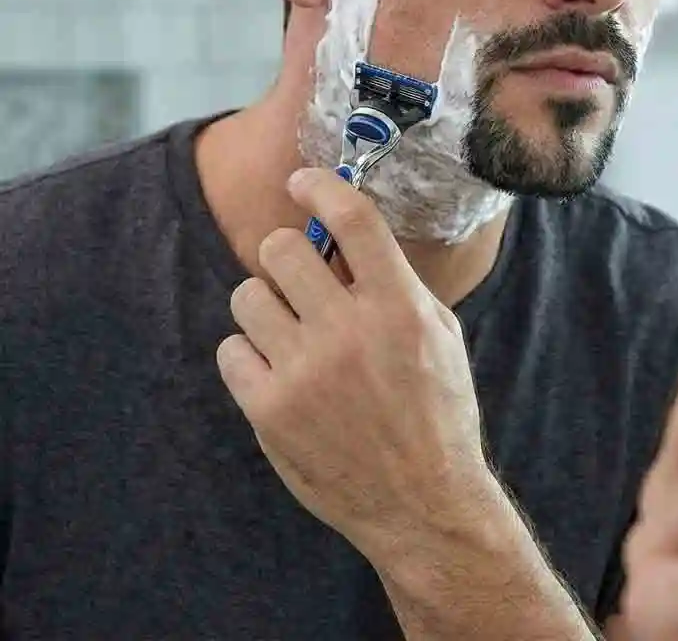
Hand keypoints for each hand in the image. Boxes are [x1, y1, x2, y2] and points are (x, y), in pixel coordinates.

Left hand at [216, 167, 495, 567]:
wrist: (422, 502)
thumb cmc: (438, 412)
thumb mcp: (441, 336)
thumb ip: (397, 285)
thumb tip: (349, 242)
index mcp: (399, 307)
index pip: (352, 219)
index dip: (321, 187)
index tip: (303, 182)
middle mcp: (348, 331)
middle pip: (280, 248)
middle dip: (287, 255)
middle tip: (300, 276)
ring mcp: (304, 372)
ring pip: (248, 295)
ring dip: (267, 304)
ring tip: (290, 331)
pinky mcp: (269, 411)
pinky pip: (230, 350)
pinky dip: (250, 355)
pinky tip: (279, 372)